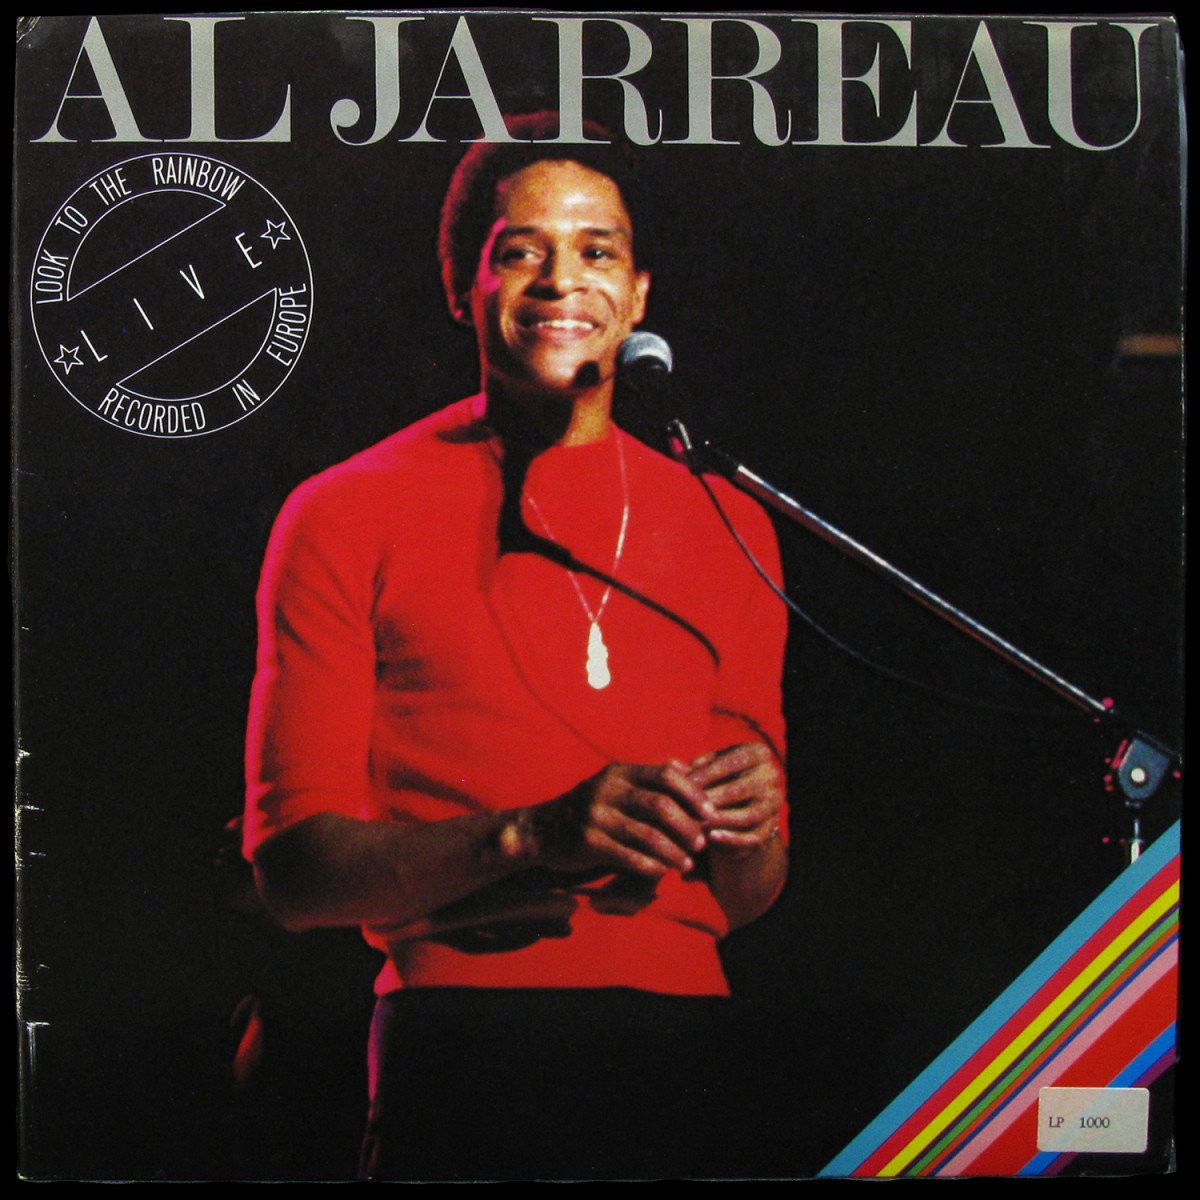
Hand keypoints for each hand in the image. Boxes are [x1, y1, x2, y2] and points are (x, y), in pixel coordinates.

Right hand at [530, 762, 715, 878]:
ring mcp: (595, 815)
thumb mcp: (615, 785)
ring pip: (647, 835)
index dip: (692, 794)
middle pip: (660, 806)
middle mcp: (608, 789)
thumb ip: (648, 779)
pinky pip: (627, 856)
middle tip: (701, 843)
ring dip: (672, 852)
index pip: (665, 775)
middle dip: (686, 827)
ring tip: (687, 864)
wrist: (542, 830)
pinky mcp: (587, 841)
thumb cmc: (590, 809)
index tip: (710, 813)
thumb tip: (685, 766)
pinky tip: (661, 873)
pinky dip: (648, 866)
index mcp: (619, 772)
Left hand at [687, 742, 783, 855]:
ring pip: (748, 815)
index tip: (678, 784)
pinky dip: (733, 839)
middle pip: (739, 790)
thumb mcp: (707, 768)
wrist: (736, 805)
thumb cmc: (714, 779)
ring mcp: (773, 803)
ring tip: (695, 825)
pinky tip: (711, 838)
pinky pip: (754, 837)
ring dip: (720, 821)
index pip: (731, 762)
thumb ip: (693, 768)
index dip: (704, 773)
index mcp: (758, 753)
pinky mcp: (771, 828)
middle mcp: (772, 776)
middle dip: (709, 800)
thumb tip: (671, 766)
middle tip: (683, 809)